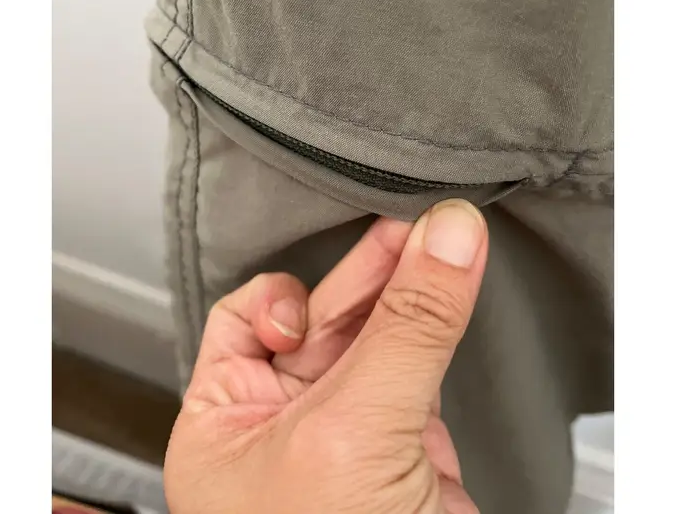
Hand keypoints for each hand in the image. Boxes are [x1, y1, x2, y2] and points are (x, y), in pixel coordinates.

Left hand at [164, 199, 487, 513]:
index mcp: (225, 423)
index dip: (287, 294)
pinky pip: (416, 368)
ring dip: (408, 292)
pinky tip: (450, 295)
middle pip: (322, 318)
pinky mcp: (402, 447)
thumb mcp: (355, 431)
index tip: (328, 287)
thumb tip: (447, 239)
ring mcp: (345, 433)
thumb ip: (408, 328)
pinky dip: (436, 331)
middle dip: (368, 274)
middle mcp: (280, 425)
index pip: (247, 321)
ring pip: (374, 339)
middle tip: (416, 229)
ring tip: (441, 244)